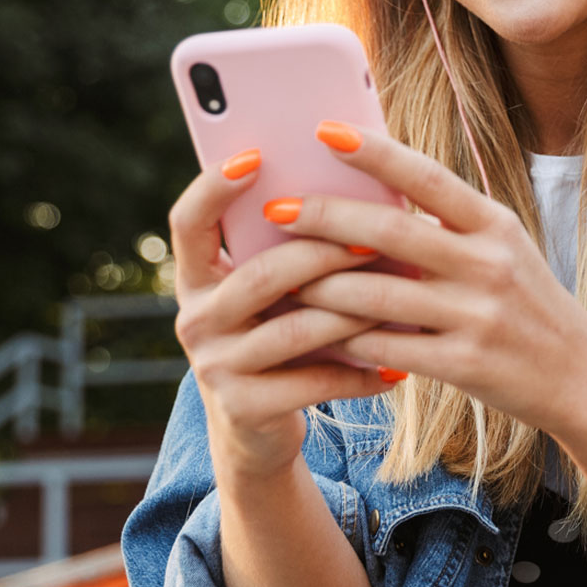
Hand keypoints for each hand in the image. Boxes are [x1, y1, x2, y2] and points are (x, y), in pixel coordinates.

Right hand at [166, 148, 404, 481]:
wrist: (255, 430)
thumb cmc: (277, 336)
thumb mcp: (270, 296)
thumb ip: (288, 251)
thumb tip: (359, 189)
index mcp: (196, 278)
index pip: (188, 222)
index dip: (213, 187)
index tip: (256, 157)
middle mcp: (195, 319)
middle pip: (260, 275)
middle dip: (323, 254)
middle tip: (375, 240)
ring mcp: (215, 366)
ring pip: (294, 329)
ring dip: (352, 312)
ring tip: (398, 299)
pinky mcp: (244, 408)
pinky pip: (314, 382)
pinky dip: (361, 372)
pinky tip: (398, 366)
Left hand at [272, 121, 586, 432]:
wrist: (580, 376)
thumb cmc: (527, 304)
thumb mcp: (501, 250)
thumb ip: (447, 224)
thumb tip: (373, 191)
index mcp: (495, 225)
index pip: (427, 177)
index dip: (375, 152)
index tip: (325, 131)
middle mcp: (488, 264)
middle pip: (391, 231)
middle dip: (325, 217)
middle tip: (277, 210)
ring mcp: (476, 316)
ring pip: (378, 294)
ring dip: (321, 286)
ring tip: (283, 278)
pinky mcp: (465, 364)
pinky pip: (389, 347)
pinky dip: (348, 340)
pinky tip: (319, 334)